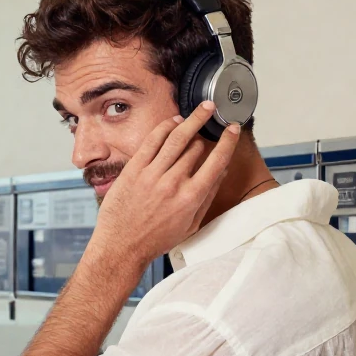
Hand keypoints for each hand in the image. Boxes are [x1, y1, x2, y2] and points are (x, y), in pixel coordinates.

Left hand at [90, 100, 238, 267]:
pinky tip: (174, 121)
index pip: (217, 161)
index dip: (228, 141)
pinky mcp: (134, 170)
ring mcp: (152, 175)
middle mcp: (173, 183)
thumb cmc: (156, 239)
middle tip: (211, 120)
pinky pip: (152, 141)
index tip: (233, 129)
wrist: (122, 246)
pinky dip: (165, 127)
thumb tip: (220, 172)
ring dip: (192, 120)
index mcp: (191, 198)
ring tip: (202, 109)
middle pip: (196, 148)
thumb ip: (207, 197)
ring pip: (176, 139)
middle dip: (205, 133)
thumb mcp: (191, 224)